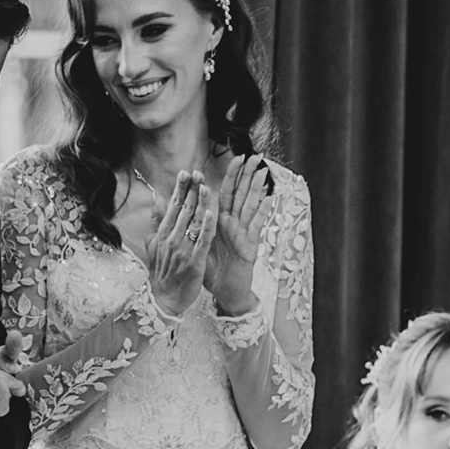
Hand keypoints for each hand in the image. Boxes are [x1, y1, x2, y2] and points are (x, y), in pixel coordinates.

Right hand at [142, 180, 212, 314]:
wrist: (164, 300)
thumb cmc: (161, 273)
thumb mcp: (152, 245)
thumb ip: (156, 222)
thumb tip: (157, 199)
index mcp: (163, 234)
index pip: (173, 207)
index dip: (180, 189)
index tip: (186, 173)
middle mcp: (172, 240)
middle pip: (184, 211)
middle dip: (191, 190)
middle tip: (198, 172)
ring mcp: (183, 251)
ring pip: (194, 223)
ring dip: (200, 203)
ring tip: (205, 186)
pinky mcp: (194, 263)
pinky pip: (202, 243)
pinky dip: (206, 228)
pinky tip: (211, 213)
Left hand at [195, 155, 265, 316]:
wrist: (225, 292)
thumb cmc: (212, 271)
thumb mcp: (196, 246)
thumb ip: (190, 227)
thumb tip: (179, 212)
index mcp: (220, 222)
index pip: (226, 193)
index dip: (231, 176)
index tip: (236, 157)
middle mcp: (233, 224)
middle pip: (241, 194)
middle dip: (247, 175)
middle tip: (254, 156)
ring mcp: (243, 233)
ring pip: (251, 206)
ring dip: (257, 188)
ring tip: (263, 170)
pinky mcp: (250, 245)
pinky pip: (256, 225)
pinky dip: (263, 211)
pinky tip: (269, 197)